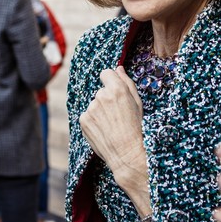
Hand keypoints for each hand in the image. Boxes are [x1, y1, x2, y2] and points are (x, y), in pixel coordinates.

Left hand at [80, 66, 148, 203]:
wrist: (126, 153)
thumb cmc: (136, 128)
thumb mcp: (137, 103)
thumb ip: (127, 83)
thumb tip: (118, 69)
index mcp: (117, 89)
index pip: (106, 73)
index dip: (111, 81)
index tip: (114, 91)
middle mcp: (101, 96)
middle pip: (101, 92)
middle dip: (107, 101)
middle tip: (117, 116)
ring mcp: (90, 108)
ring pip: (94, 105)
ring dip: (100, 112)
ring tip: (111, 126)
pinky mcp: (83, 120)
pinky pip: (87, 116)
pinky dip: (93, 122)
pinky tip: (103, 131)